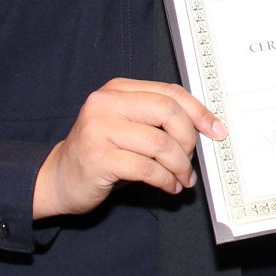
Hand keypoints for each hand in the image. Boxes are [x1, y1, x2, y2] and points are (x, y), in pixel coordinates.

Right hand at [32, 78, 225, 218]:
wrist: (58, 178)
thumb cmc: (102, 153)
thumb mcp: (129, 127)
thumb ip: (158, 120)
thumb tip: (205, 128)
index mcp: (118, 89)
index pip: (170, 92)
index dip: (198, 111)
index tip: (216, 130)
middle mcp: (105, 103)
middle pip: (168, 112)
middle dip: (188, 140)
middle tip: (191, 160)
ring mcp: (98, 129)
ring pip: (160, 144)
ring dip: (179, 166)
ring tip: (182, 178)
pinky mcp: (97, 157)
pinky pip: (147, 168)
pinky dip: (165, 180)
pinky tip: (168, 186)